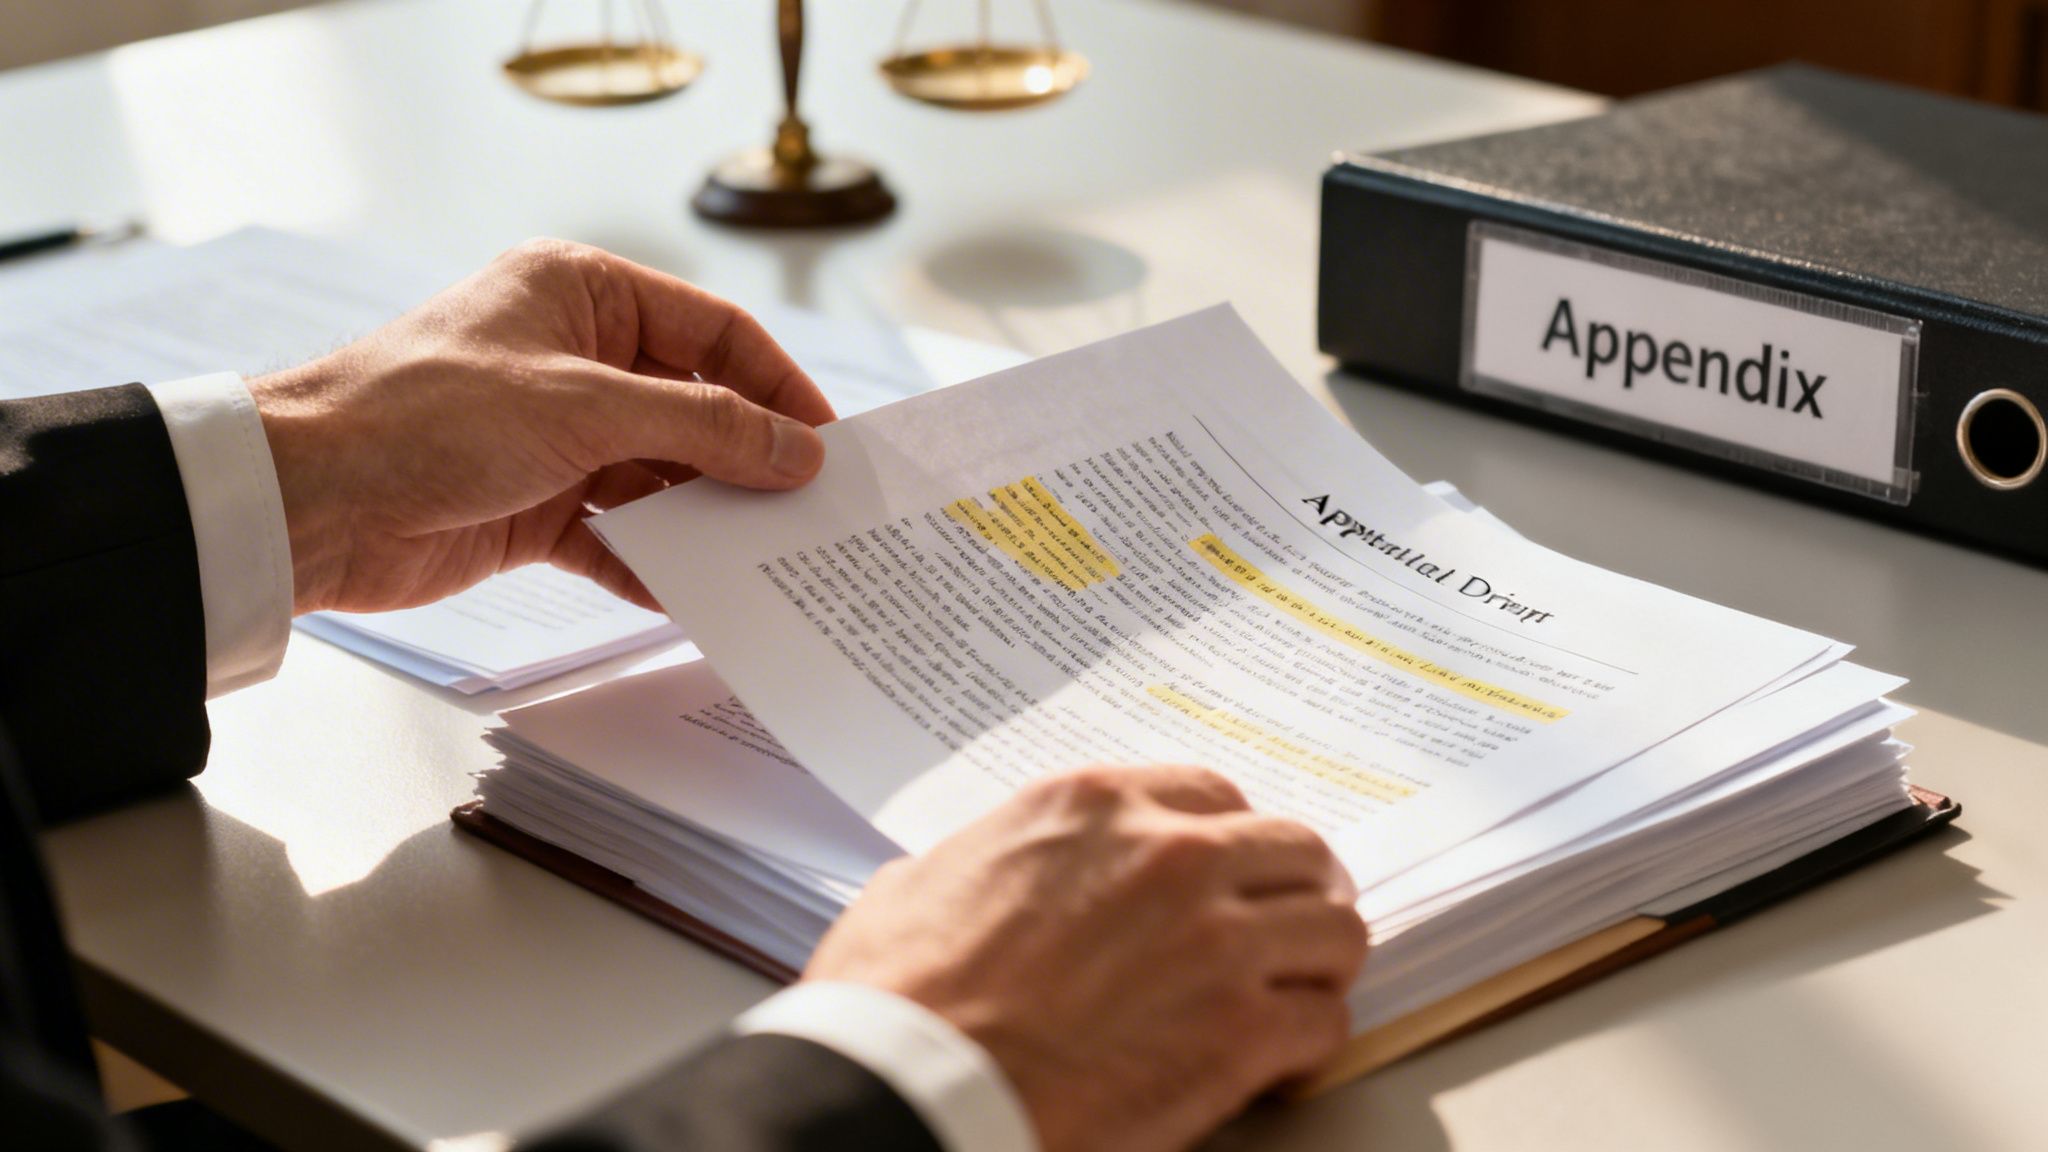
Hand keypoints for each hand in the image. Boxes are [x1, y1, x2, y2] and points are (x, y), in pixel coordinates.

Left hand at [247, 239, 834, 614]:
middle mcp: (575, 359)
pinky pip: (619, 535)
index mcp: (582, 294)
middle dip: (749, 459)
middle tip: (811, 509)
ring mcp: (556, 437)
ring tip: (767, 557)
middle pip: (695, 408)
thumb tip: (797, 451)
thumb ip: (702, 428)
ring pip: (662, 476)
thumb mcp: (583, 407)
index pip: (712, 331)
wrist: (307, 500)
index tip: (828, 442)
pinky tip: (693, 594)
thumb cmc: (423, 415)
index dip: (777, 385)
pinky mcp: (534, 507)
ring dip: (706, 517)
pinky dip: (653, 563)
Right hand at [804, 765, 1367, 1151]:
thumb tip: (969, 874)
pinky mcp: (1239, 1030)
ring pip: (1334, 928)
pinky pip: (1324, 1021)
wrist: (913, 1080)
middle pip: (1294, 851)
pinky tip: (1276, 1062)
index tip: (1228, 875)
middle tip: (1281, 933)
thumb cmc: (899, 993)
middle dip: (1294, 892)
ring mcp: (1216, 940)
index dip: (1228, 842)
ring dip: (1316, 964)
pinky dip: (1307, 1045)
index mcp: (1095, 806)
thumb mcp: (923, 879)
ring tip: (1290, 996)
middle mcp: (1170, 855)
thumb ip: (984, 857)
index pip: (1215, 796)